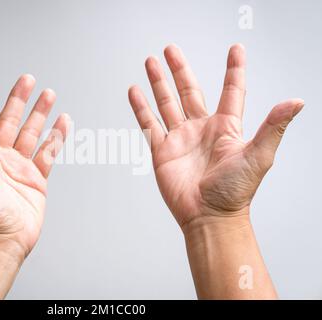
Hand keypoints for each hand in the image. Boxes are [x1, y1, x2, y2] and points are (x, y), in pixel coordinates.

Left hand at [0, 74, 69, 259]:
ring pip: (31, 132)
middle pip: (9, 120)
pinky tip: (62, 122)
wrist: (4, 239)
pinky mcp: (36, 177)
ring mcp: (19, 166)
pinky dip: (56, 136)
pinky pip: (48, 151)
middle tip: (27, 79)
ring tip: (49, 95)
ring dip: (40, 113)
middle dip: (18, 99)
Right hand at [129, 44, 303, 227]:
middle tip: (170, 50)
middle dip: (179, 69)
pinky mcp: (162, 151)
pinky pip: (149, 124)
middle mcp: (201, 129)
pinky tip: (135, 91)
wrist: (209, 216)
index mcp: (225, 127)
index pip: (230, 91)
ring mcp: (180, 139)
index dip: (233, 69)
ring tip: (151, 62)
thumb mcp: (259, 155)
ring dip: (158, 83)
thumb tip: (297, 101)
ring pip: (166, 103)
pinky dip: (140, 108)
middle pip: (188, 91)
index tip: (235, 49)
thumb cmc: (235, 191)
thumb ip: (273, 127)